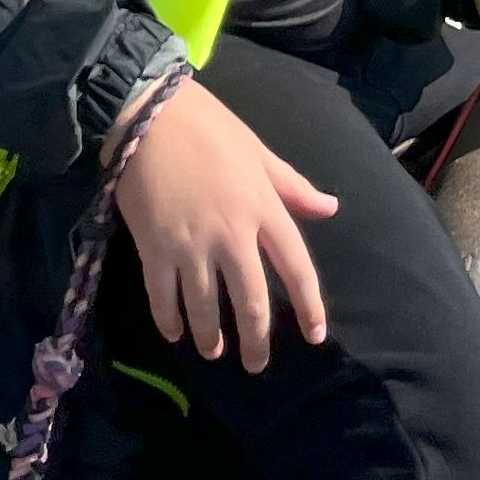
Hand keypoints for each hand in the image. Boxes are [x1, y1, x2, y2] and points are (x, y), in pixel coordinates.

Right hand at [109, 78, 334, 372]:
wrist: (149, 115)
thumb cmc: (208, 128)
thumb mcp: (258, 152)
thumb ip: (292, 187)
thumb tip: (331, 208)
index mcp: (263, 208)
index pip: (297, 268)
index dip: (309, 306)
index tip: (315, 336)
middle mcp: (232, 234)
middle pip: (251, 301)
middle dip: (255, 340)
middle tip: (255, 364)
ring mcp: (192, 244)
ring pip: (206, 308)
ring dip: (210, 337)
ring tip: (212, 352)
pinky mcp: (154, 248)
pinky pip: (164, 297)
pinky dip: (170, 321)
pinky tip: (175, 334)